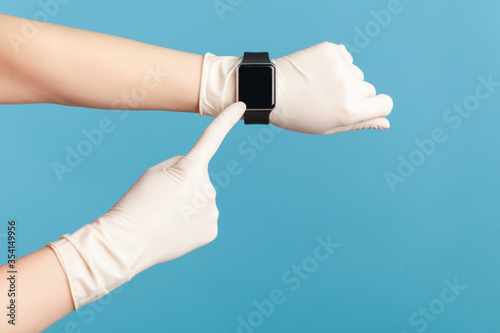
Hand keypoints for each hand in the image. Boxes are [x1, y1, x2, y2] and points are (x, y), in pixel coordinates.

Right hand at [48, 102, 245, 308]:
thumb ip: (181, 165)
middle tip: (162, 202)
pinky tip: (175, 229)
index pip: (212, 137)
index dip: (227, 120)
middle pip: (198, 179)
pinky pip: (204, 218)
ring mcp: (212, 211)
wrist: (127, 242)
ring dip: (187, 205)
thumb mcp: (154, 172)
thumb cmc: (137, 203)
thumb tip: (199, 176)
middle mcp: (208, 188)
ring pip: (201, 200)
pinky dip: (192, 222)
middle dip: (184, 185)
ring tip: (165, 217)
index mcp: (191, 168)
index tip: (241, 106)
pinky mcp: (212, 230)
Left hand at [271, 42, 392, 133]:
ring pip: (356, 73)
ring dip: (343, 79)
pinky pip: (345, 57)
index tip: (362, 107)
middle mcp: (349, 87)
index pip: (386, 104)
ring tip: (318, 86)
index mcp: (351, 110)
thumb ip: (360, 124)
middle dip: (355, 95)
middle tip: (327, 99)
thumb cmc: (298, 114)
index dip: (375, 107)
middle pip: (369, 89)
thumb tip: (386, 123)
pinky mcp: (331, 50)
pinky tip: (316, 72)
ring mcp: (341, 67)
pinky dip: (335, 63)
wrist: (271, 90)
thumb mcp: (329, 126)